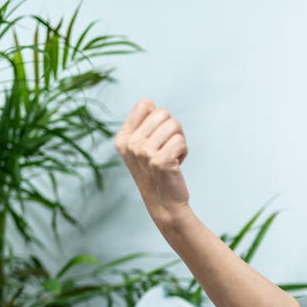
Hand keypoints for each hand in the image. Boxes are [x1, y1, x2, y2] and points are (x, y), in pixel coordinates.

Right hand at [114, 99, 191, 226]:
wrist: (164, 203)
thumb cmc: (156, 171)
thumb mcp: (140, 148)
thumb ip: (142, 125)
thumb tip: (149, 103)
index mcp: (122, 138)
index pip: (144, 104)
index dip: (158, 117)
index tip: (156, 136)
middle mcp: (130, 144)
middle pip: (162, 113)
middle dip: (172, 129)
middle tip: (167, 148)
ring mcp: (144, 153)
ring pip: (174, 125)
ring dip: (179, 141)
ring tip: (171, 156)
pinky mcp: (160, 161)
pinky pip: (181, 141)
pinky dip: (184, 151)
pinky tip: (176, 164)